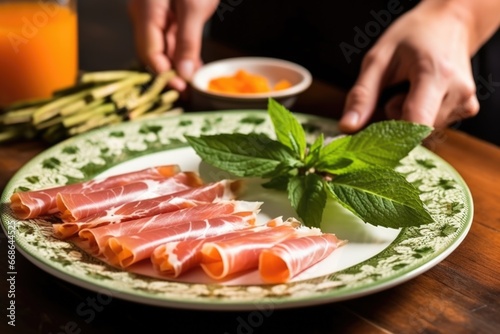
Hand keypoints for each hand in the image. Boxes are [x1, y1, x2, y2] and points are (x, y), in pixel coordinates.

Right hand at [128, 0, 218, 91]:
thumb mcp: (194, 8)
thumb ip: (187, 41)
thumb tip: (183, 73)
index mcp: (145, 11)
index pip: (149, 52)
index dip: (164, 73)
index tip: (182, 88)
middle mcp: (144, 14)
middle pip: (153, 53)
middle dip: (169, 74)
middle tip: (188, 92)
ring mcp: (154, 13)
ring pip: (162, 48)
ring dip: (177, 66)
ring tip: (192, 84)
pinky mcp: (167, 13)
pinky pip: (170, 38)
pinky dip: (181, 54)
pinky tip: (193, 67)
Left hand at [340, 1, 479, 132]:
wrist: (448, 23)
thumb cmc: (412, 37)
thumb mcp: (378, 59)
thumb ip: (362, 95)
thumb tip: (347, 126)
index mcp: (435, 74)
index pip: (415, 123)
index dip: (390, 138)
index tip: (372, 136)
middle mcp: (458, 91)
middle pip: (415, 130)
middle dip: (395, 120)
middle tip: (393, 94)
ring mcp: (466, 102)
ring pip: (423, 131)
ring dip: (407, 116)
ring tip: (410, 88)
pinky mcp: (468, 109)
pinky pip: (434, 126)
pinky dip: (421, 115)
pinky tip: (423, 94)